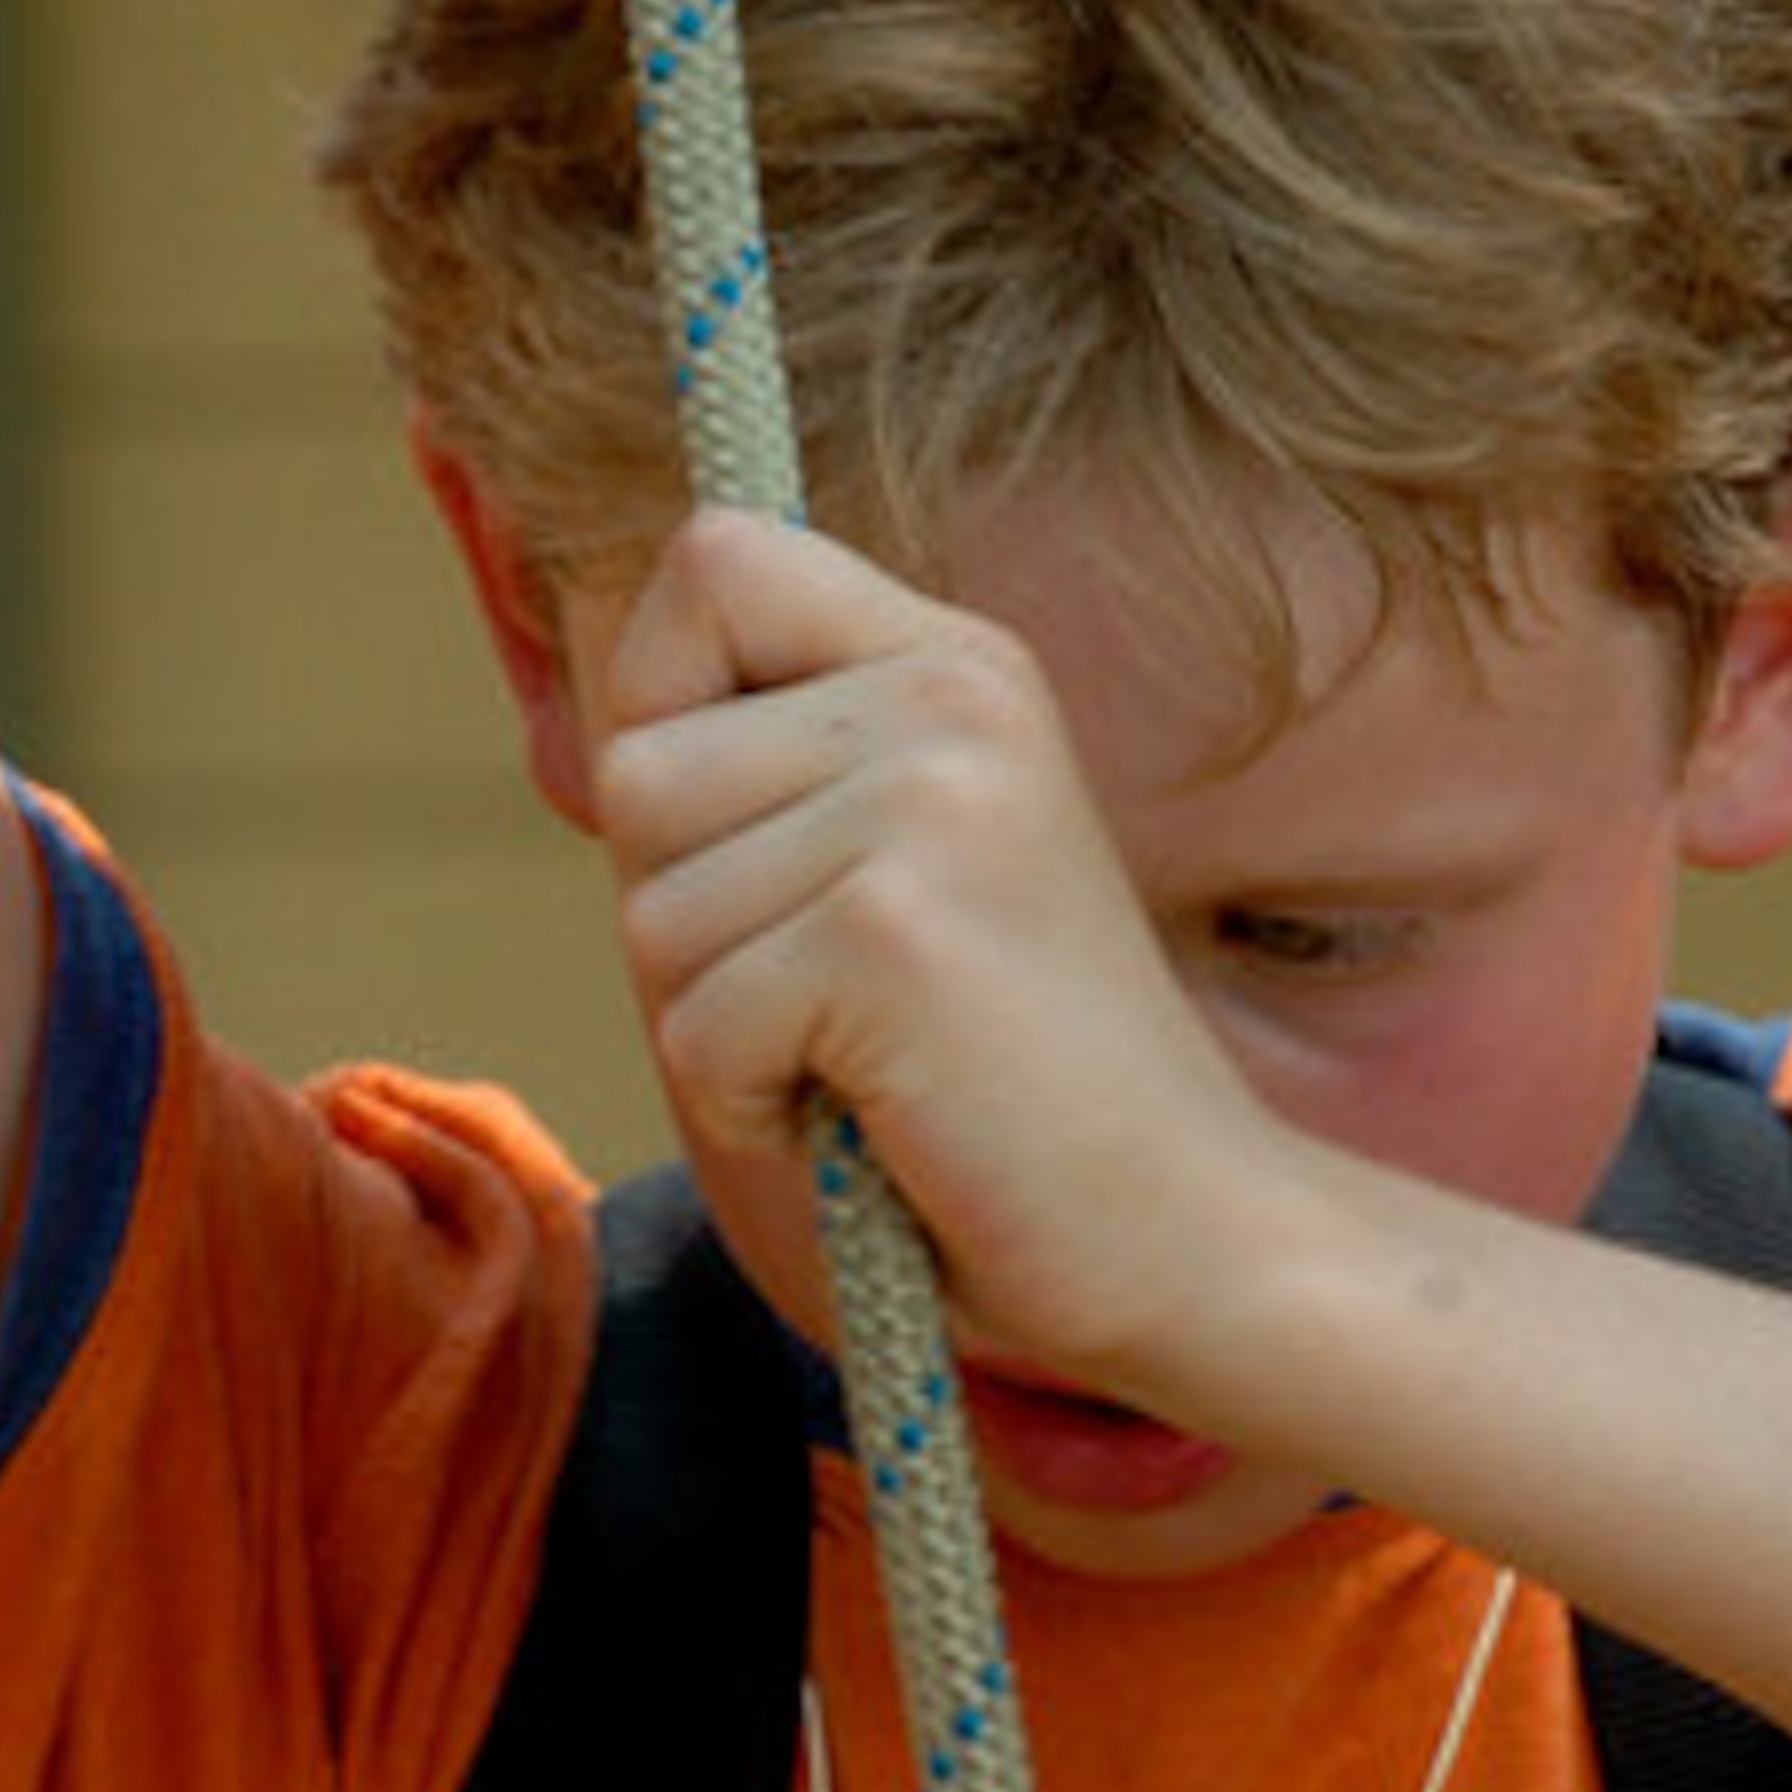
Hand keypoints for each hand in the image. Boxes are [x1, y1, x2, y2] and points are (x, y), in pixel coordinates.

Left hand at [590, 509, 1284, 1382]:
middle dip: (691, 917)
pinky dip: (752, 1109)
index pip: (716, 561)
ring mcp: (925, 807)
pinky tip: (877, 1120)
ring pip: (652, 913)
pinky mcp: (889, 934)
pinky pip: (696, 1027)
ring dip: (724, 1029)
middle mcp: (950, 697)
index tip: (744, 833)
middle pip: (642, 765)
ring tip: (872, 1062)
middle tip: (838, 1001)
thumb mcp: (900, 874)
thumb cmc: (1011, 1092)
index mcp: (960, 664)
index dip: (664, 694)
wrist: (1185, 1230)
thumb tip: (606, 744)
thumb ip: (772, 782)